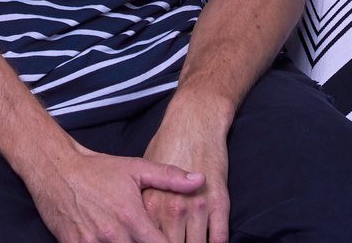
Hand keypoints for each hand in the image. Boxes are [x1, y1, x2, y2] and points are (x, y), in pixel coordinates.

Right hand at [25, 137, 203, 242]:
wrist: (56, 169)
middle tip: (148, 239)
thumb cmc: (99, 170)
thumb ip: (170, 178)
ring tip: (130, 239)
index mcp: (132, 216)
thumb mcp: (137, 168)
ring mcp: (92, 242)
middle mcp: (113, 234)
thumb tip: (200, 181)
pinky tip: (111, 242)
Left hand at [140, 93, 233, 242]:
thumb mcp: (143, 174)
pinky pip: (219, 237)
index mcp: (150, 204)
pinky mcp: (219, 202)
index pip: (150, 240)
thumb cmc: (167, 146)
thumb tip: (132, 226)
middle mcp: (172, 209)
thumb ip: (141, 205)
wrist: (195, 121)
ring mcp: (197, 207)